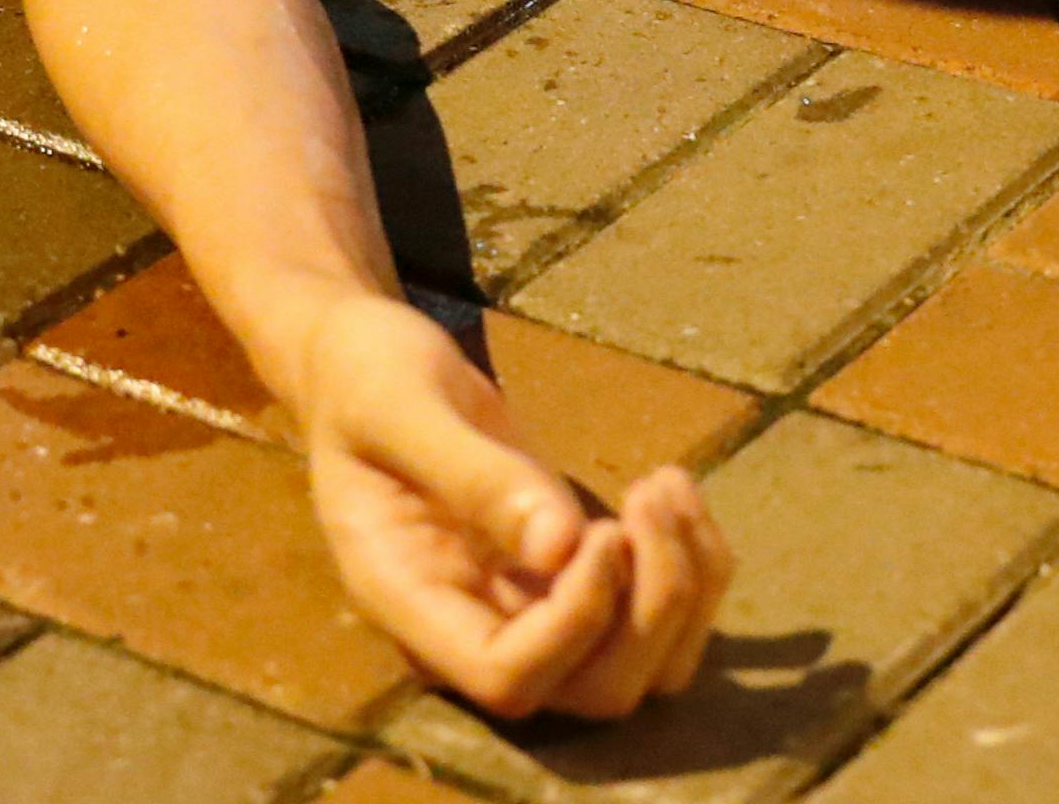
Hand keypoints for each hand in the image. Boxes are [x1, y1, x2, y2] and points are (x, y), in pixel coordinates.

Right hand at [292, 290, 732, 718]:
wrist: (367, 368)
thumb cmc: (365, 379)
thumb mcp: (399, 405)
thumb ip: (472, 473)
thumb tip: (561, 545)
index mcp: (410, 601)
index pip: (507, 676)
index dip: (576, 622)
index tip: (604, 529)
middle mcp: (471, 630)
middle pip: (594, 690)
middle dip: (652, 605)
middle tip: (649, 493)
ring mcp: (524, 613)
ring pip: (642, 669)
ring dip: (684, 588)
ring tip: (665, 483)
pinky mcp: (569, 583)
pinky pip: (656, 618)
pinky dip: (693, 564)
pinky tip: (670, 484)